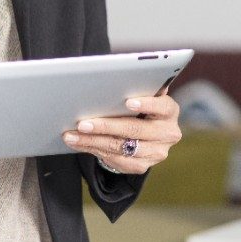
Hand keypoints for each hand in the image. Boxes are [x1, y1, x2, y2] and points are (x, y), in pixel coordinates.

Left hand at [61, 94, 182, 174]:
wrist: (144, 134)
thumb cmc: (138, 107)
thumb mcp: (141, 95)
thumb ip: (136, 87)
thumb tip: (120, 75)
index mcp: (169, 111)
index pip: (161, 107)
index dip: (146, 104)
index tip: (128, 102)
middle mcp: (167, 133)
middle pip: (134, 129)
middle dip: (105, 126)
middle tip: (82, 123)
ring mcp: (156, 152)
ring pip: (120, 147)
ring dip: (92, 141)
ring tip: (71, 135)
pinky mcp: (142, 165)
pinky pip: (115, 159)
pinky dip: (92, 149)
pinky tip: (77, 142)